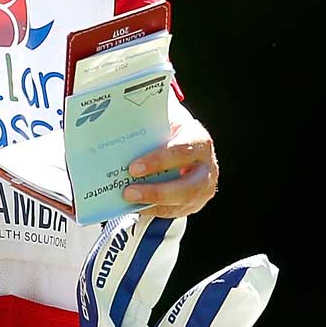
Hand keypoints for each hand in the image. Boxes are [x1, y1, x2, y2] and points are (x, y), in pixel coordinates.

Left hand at [122, 100, 218, 218]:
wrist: (190, 144)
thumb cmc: (172, 131)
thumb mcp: (166, 118)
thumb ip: (150, 117)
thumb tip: (119, 115)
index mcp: (198, 140)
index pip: (180, 151)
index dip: (158, 161)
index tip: (133, 167)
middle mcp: (207, 167)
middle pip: (187, 186)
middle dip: (157, 191)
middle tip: (128, 191)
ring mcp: (204, 188)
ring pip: (180, 203)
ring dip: (152, 203)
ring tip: (128, 201)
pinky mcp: (195, 203)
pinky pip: (174, 211)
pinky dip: (153, 210)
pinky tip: (135, 206)